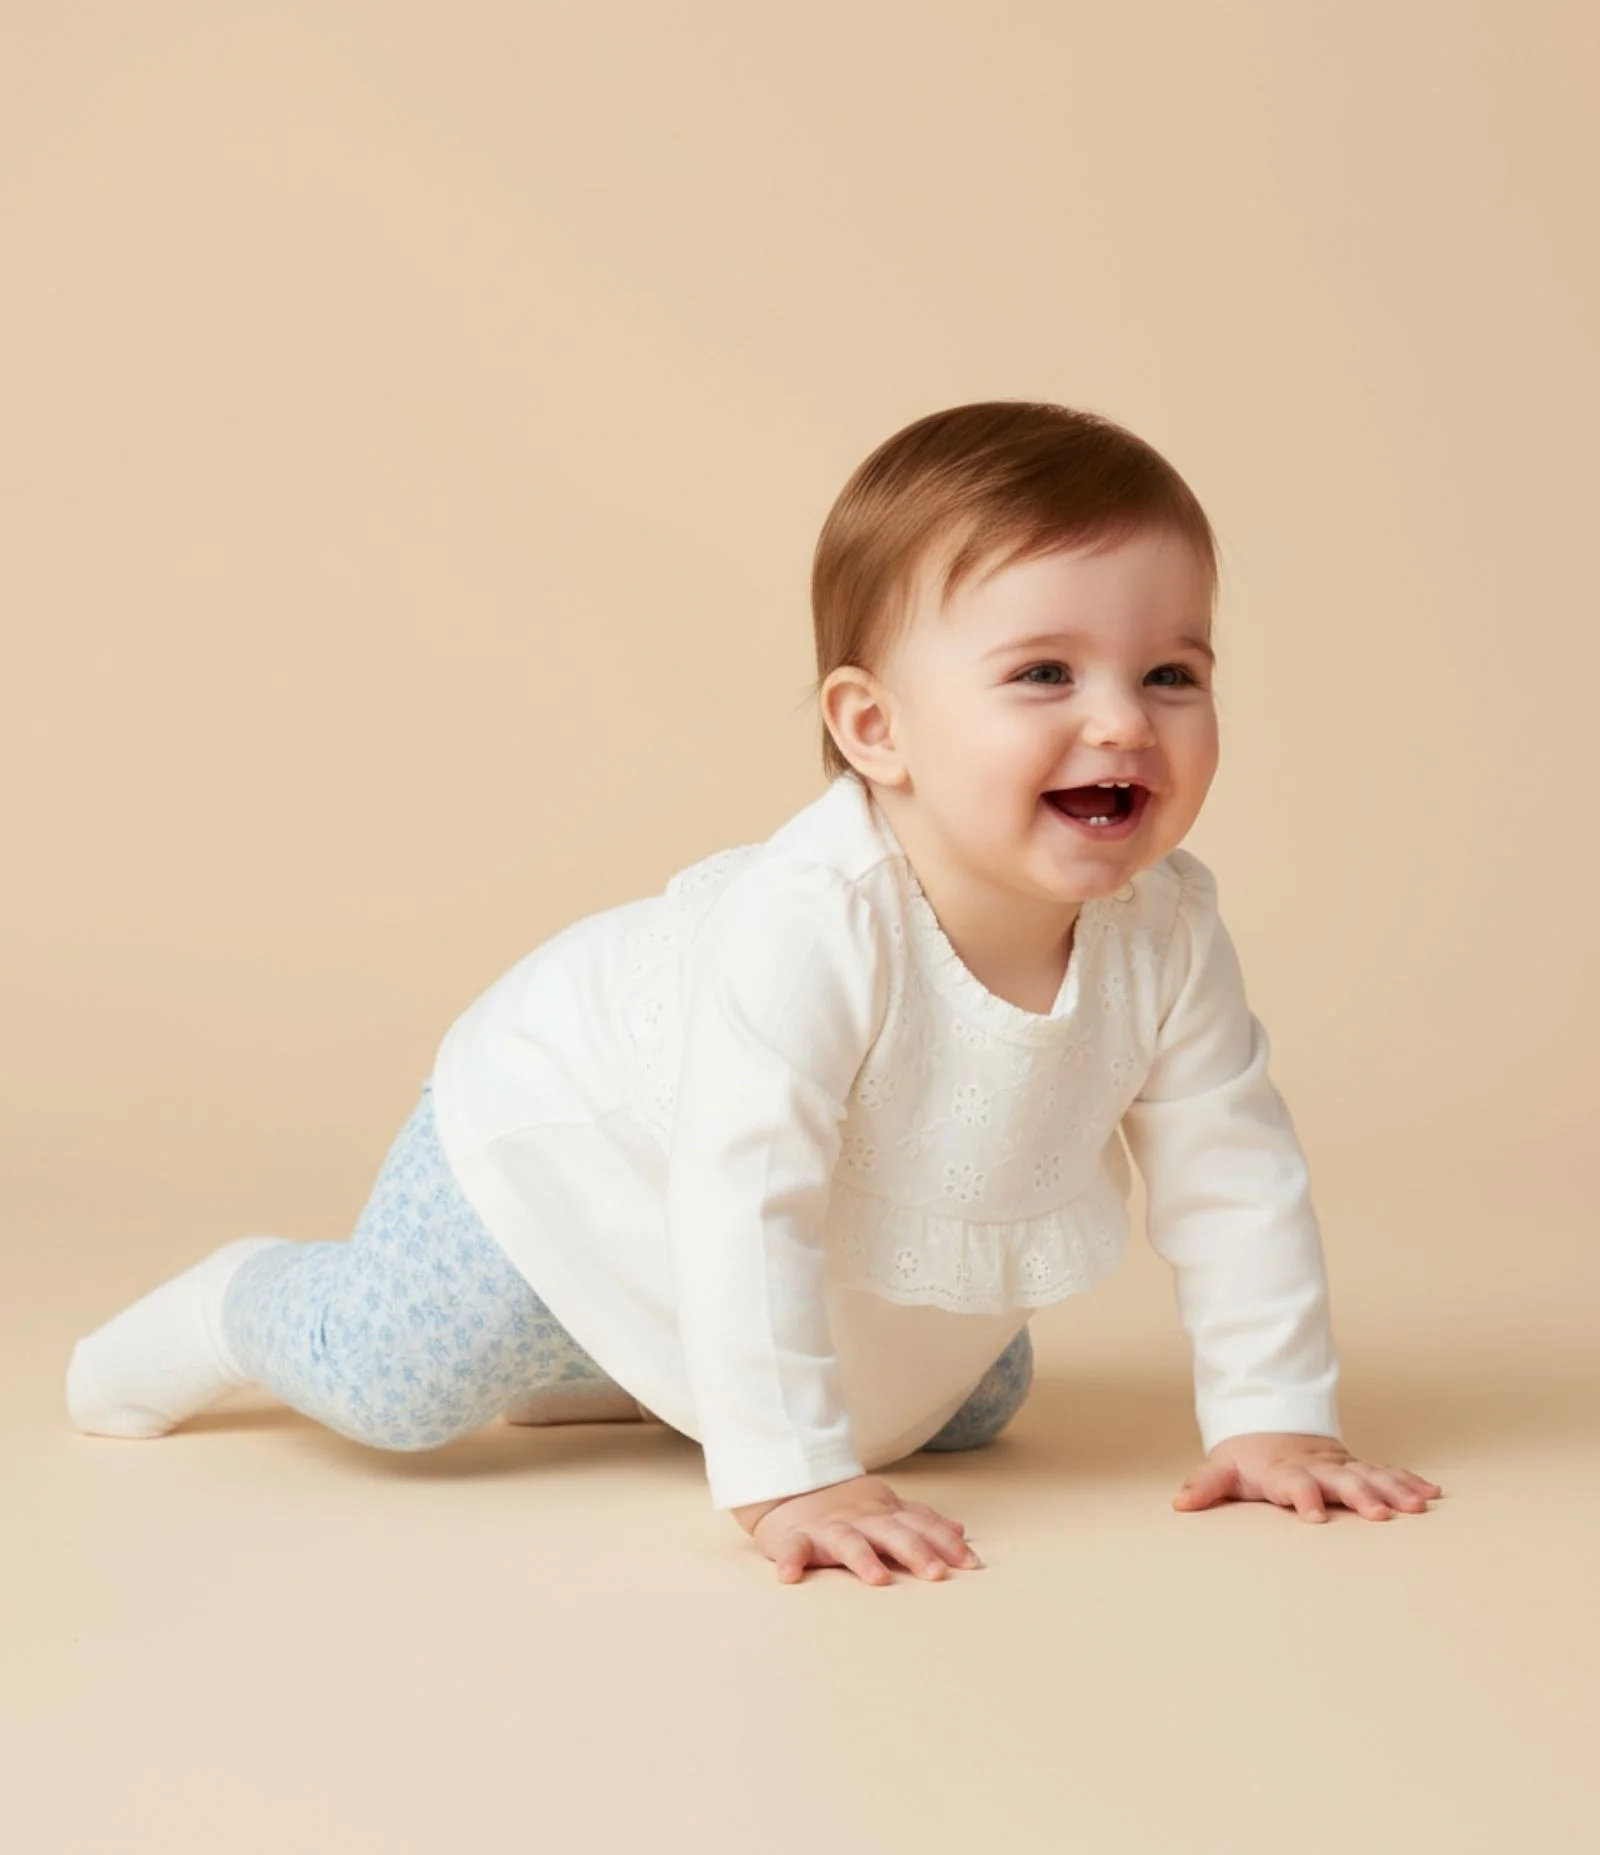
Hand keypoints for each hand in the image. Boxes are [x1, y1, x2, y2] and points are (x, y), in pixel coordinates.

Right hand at [738, 1474, 983, 1585]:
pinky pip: (792, 1549)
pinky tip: (790, 1575)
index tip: (971, 1563)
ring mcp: (828, 1529)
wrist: (791, 1488)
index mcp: (885, 1514)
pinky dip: (790, 1560)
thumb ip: (921, 1520)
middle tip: (936, 1574)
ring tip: (878, 1579)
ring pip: (847, 1542)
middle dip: (915, 1551)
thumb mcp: (887, 1508)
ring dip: (863, 1558)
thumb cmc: (846, 1507)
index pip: (920, 1526)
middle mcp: (861, 1520)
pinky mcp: (794, 1538)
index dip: (945, 1543)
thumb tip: (961, 1530)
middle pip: (892, 1533)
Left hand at [1172, 1432, 1442, 1522]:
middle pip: (1342, 1481)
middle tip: (1382, 1515)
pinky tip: (1432, 1494)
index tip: (1313, 1514)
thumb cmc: (1249, 1459)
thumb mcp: (1223, 1469)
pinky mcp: (1358, 1469)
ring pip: (1372, 1476)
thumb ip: (1205, 1485)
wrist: (1273, 1428)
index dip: (1302, 1497)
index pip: (1293, 1484)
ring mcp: (1342, 1467)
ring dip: (1394, 1490)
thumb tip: (1180, 1503)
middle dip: (1361, 1496)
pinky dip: (1409, 1482)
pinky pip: (1388, 1473)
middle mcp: (1319, 1468)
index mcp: (1285, 1471)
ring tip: (1419, 1506)